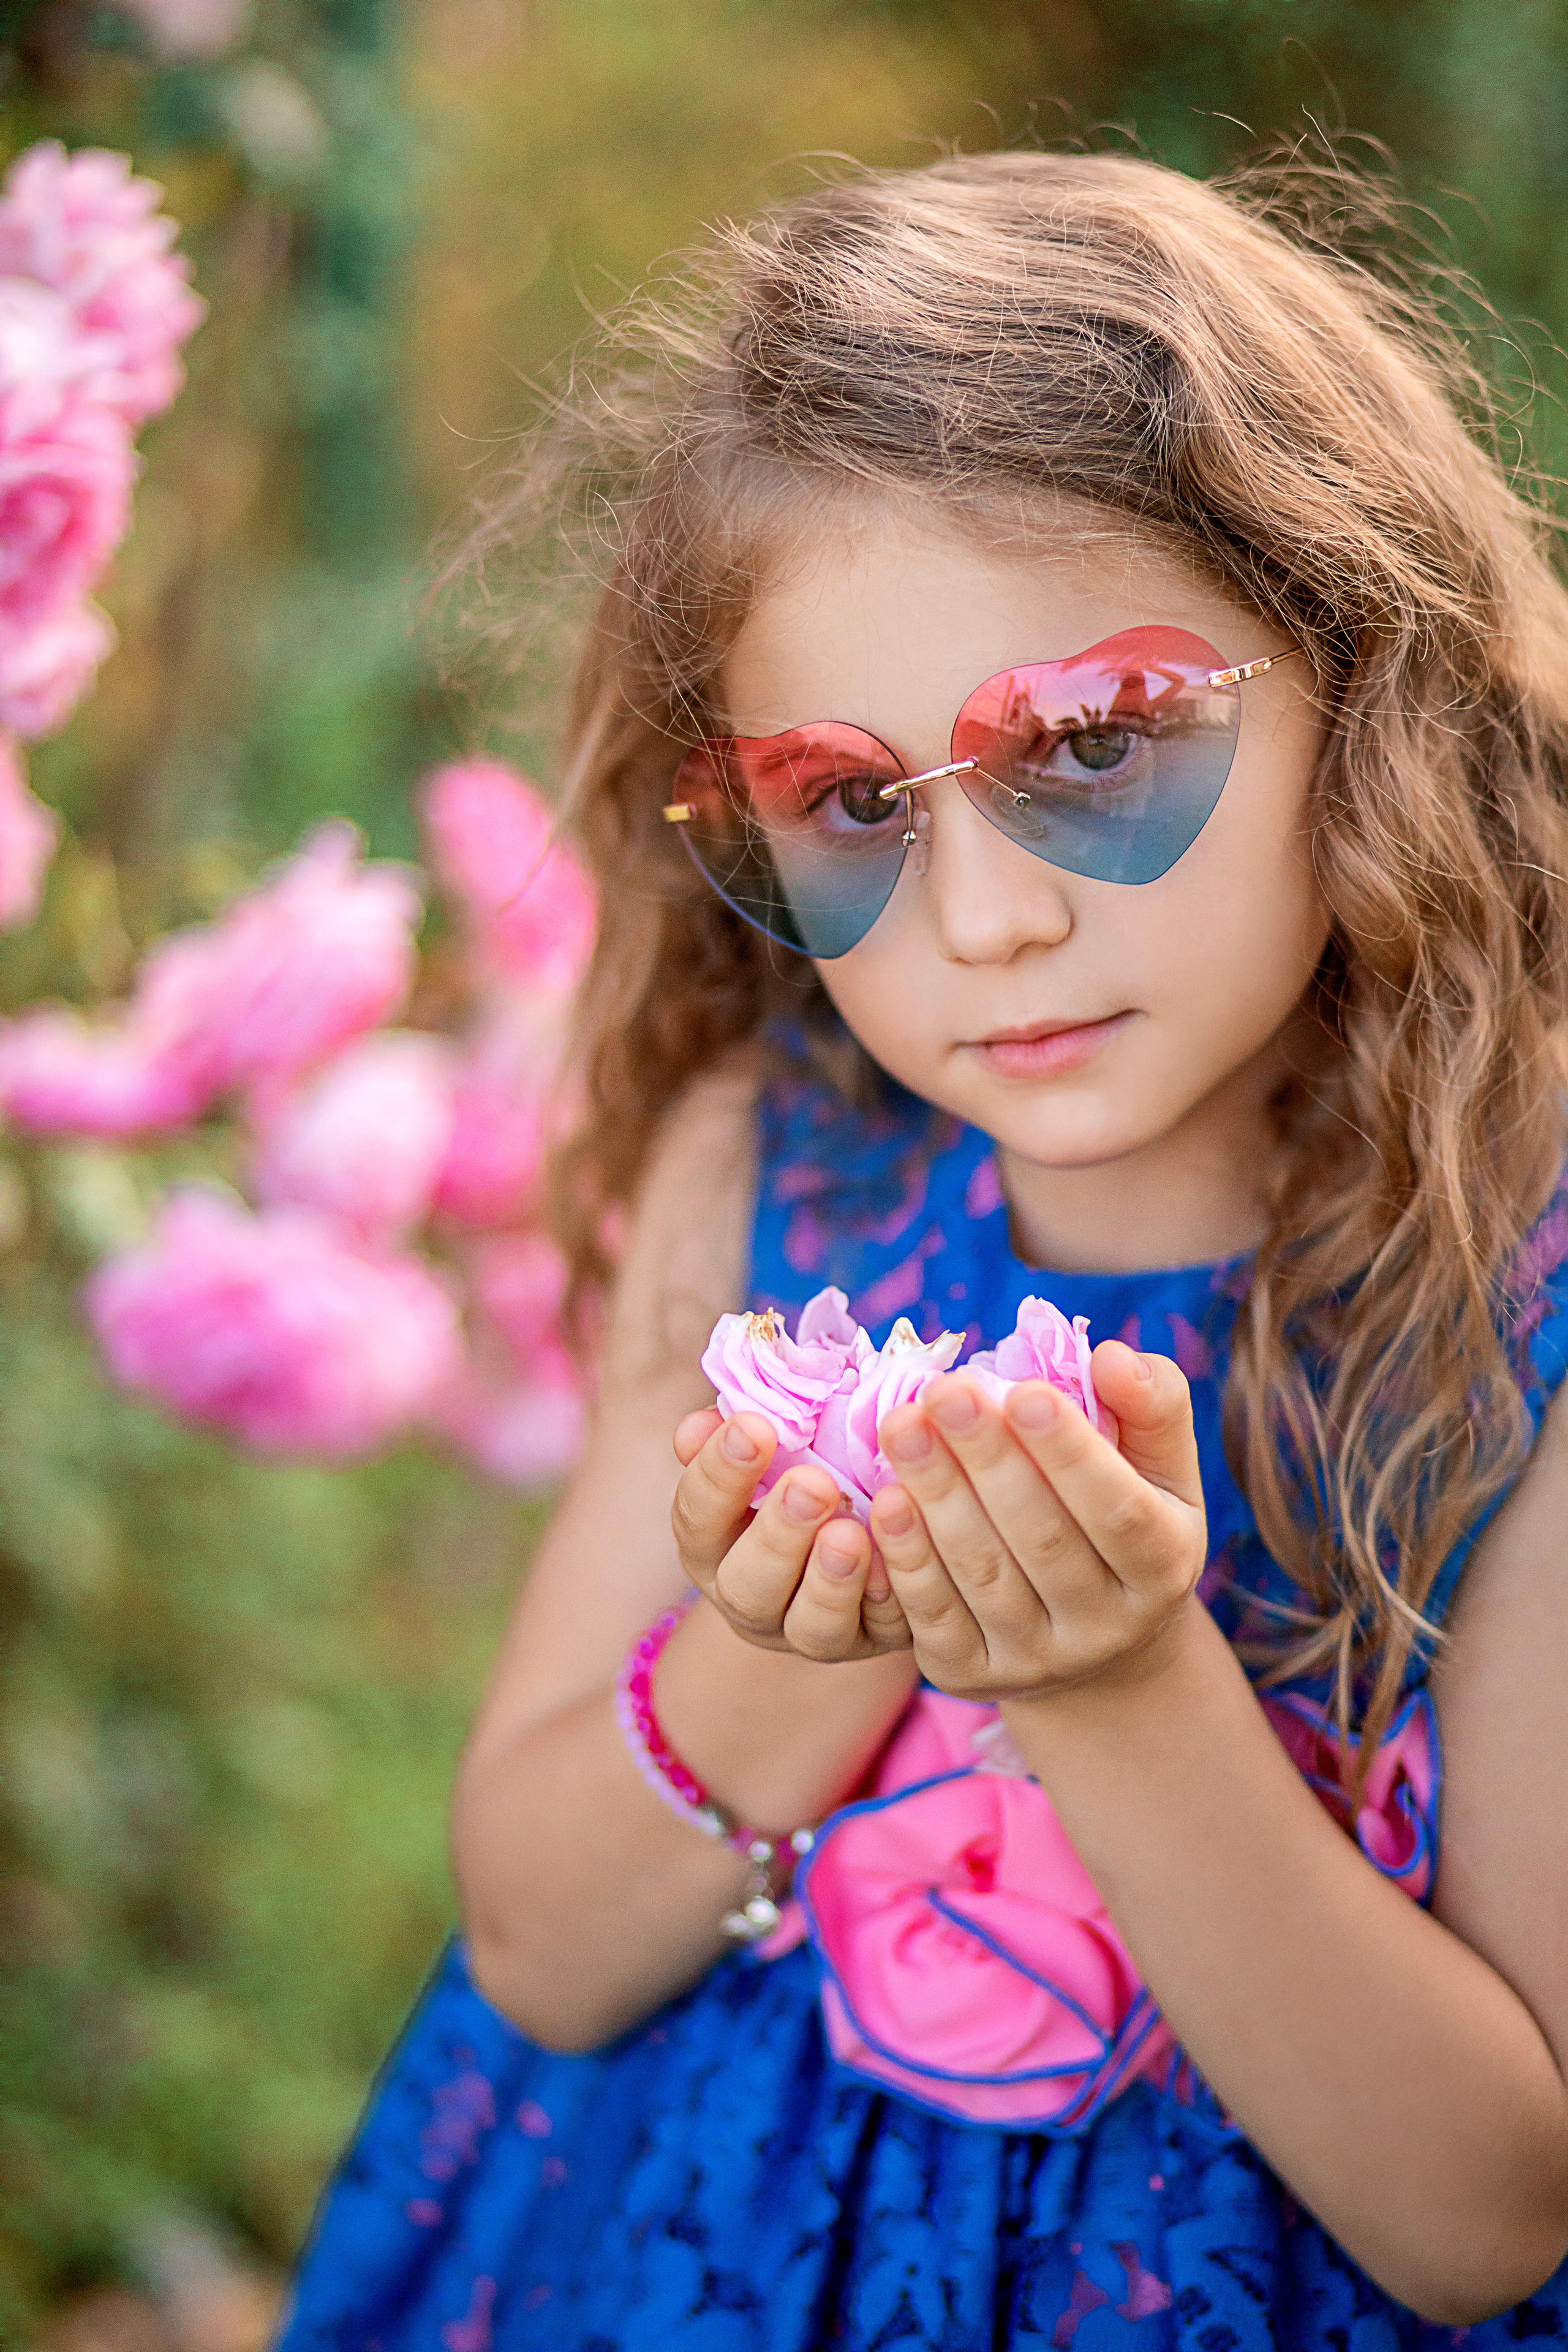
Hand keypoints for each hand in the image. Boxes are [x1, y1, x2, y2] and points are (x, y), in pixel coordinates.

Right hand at [670, 1408, 913, 1659]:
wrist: (865, 1539)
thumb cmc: (804, 1471)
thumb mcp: (769, 1450)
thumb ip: (742, 1434)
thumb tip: (707, 1419)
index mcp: (714, 1546)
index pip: (697, 1517)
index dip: (719, 1474)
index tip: (753, 1426)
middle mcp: (753, 1600)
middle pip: (746, 1586)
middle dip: (778, 1535)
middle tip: (812, 1484)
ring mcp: (813, 1631)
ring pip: (812, 1627)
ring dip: (830, 1580)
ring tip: (851, 1533)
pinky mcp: (877, 1642)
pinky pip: (884, 1632)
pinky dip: (889, 1599)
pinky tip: (898, 1562)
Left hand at [863, 1341, 1204, 1700]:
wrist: (1092, 1640)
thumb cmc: (1124, 1516)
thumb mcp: (1158, 1467)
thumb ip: (1150, 1406)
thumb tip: (1115, 1357)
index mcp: (1162, 1568)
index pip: (1117, 1511)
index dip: (1070, 1453)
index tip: (1022, 1391)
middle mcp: (1106, 1627)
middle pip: (1042, 1540)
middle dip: (988, 1460)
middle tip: (943, 1390)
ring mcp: (1036, 1660)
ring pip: (982, 1575)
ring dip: (937, 1496)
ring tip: (902, 1426)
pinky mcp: (970, 1674)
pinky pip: (934, 1616)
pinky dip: (907, 1558)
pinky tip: (885, 1499)